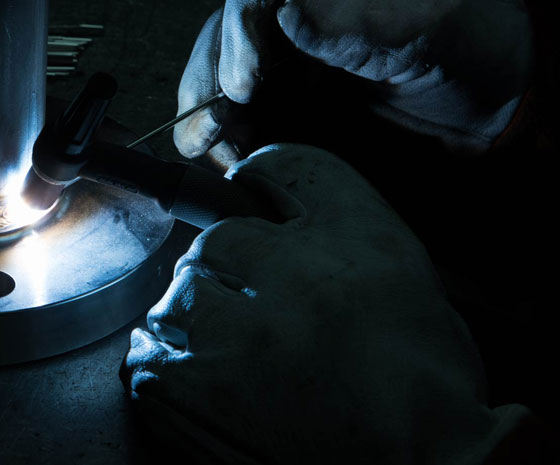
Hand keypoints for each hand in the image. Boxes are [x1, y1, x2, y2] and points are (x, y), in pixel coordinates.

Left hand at [122, 144, 528, 463]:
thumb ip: (336, 213)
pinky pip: (147, 359)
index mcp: (360, 242)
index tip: (253, 202)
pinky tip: (200, 378)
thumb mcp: (408, 271)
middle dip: (226, 267)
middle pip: (216, 240)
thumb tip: (256, 178)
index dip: (262, 186)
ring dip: (193, 317)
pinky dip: (166, 364)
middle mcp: (297, 280)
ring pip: (176, 296)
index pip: (288, 169)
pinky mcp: (199, 396)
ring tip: (233, 351)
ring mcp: (240, 339)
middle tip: (253, 306)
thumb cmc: (418, 378)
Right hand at [174, 0, 533, 163]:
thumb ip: (366, 19)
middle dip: (211, 81)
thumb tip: (291, 13)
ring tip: (220, 148)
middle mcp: (292, 12)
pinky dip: (221, 143)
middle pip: (222, 34)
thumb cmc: (471, 45)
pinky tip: (233, 160)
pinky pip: (232, 120)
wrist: (487, 101)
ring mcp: (281, 60)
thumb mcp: (432, 27)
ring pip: (214, 78)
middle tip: (218, 125)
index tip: (247, 83)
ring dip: (205, 116)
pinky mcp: (279, 105)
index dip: (242, 30)